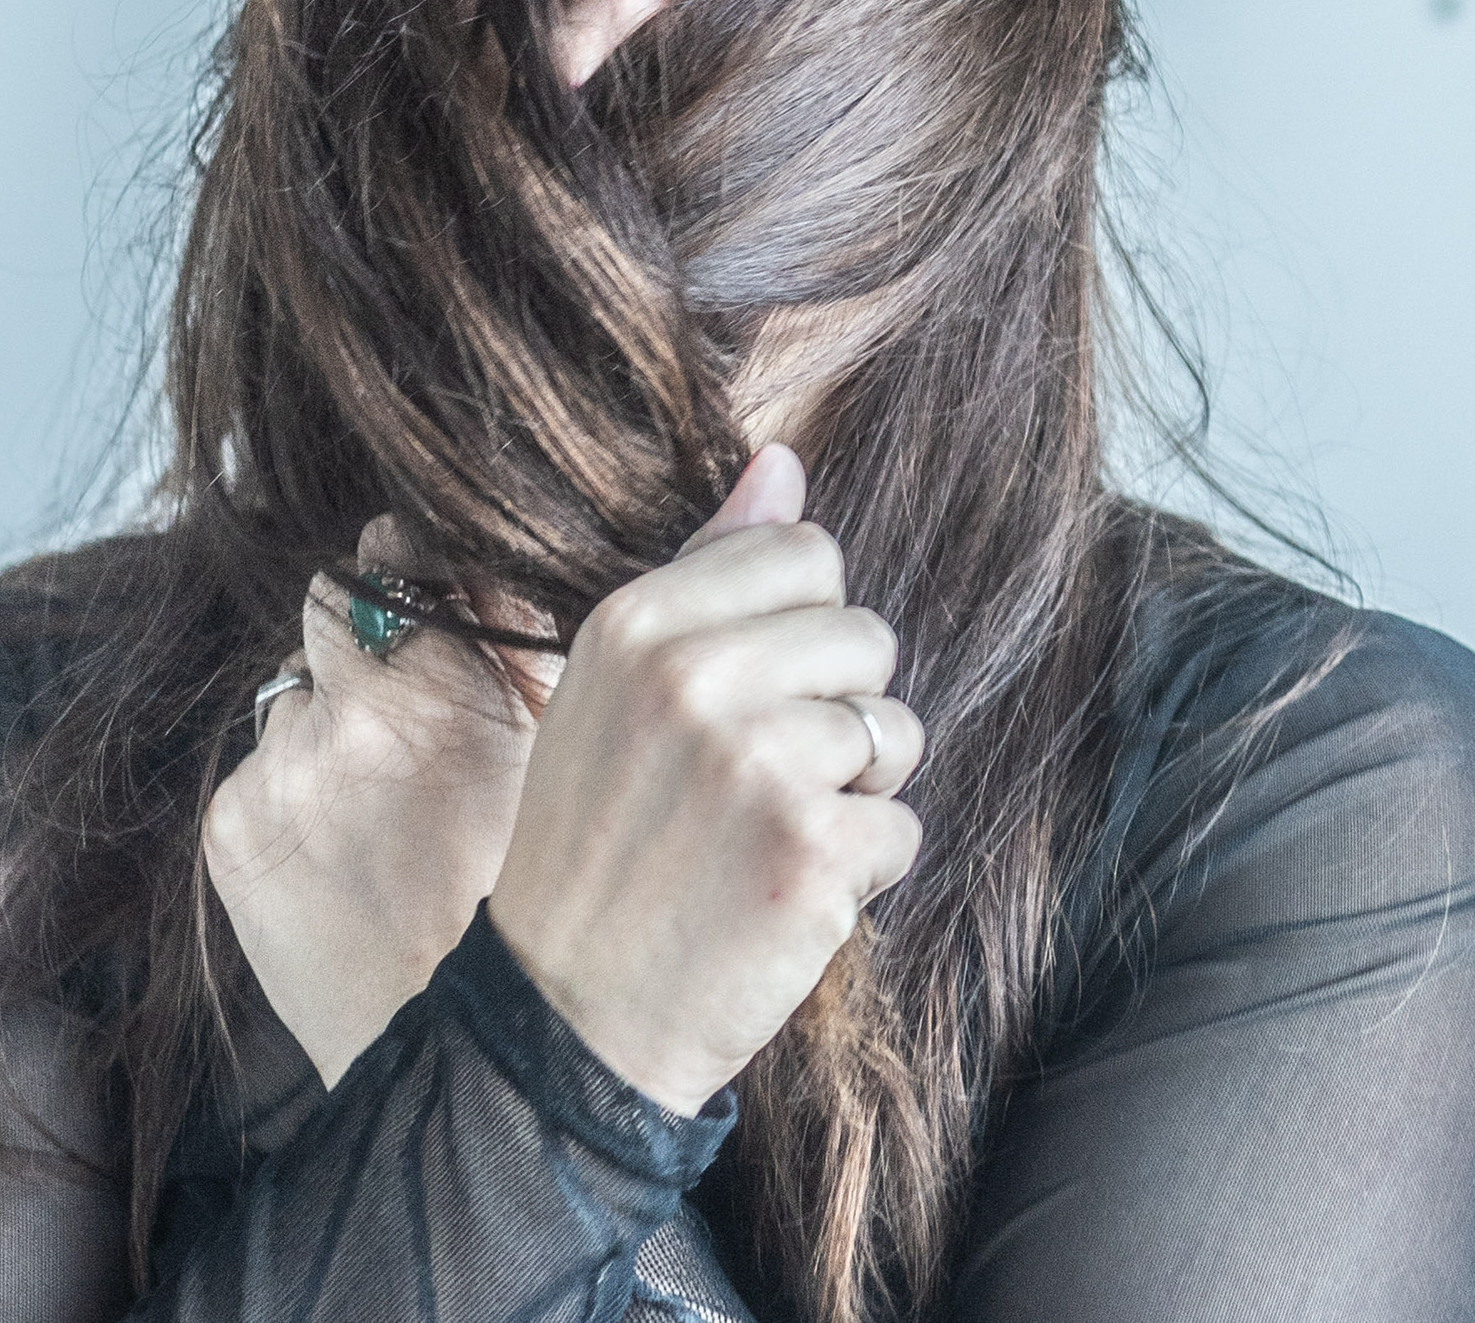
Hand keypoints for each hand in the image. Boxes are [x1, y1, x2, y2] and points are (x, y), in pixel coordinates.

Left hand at [203, 525, 556, 1084]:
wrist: (477, 1063)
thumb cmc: (548, 891)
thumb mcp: (570, 742)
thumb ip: (523, 622)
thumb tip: (490, 537)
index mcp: (451, 673)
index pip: (396, 548)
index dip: (415, 575)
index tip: (430, 608)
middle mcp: (357, 705)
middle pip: (332, 600)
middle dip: (365, 636)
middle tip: (408, 713)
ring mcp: (284, 767)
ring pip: (293, 688)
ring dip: (329, 719)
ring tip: (385, 805)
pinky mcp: (232, 827)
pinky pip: (258, 764)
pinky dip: (292, 792)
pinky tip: (344, 853)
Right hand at [488, 445, 923, 1114]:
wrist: (571, 1014)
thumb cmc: (601, 838)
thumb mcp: (618, 685)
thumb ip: (707, 567)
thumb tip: (784, 460)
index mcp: (640, 622)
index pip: (806, 554)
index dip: (801, 627)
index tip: (752, 691)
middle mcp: (697, 676)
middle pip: (866, 637)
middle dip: (838, 708)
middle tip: (760, 779)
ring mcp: (759, 763)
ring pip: (896, 730)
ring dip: (858, 789)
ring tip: (770, 832)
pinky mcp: (814, 852)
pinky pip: (903, 825)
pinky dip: (863, 869)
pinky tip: (785, 893)